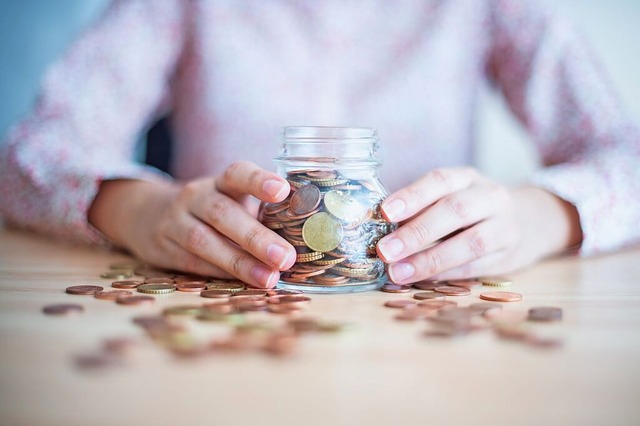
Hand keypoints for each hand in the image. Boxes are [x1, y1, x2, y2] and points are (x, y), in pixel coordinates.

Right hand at [88, 161, 296, 287]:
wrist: (149, 215)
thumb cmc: (212, 210)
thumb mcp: (232, 200)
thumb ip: (262, 212)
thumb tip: (309, 237)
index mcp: (221, 182)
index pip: (238, 174)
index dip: (259, 181)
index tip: (283, 191)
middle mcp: (197, 197)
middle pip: (223, 213)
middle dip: (256, 237)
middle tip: (286, 257)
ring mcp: (177, 222)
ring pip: (205, 242)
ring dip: (240, 262)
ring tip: (270, 278)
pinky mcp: (165, 249)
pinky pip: (195, 263)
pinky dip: (221, 275)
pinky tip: (245, 285)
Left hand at [376, 167, 581, 283]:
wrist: (532, 219)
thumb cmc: (473, 207)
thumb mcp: (452, 195)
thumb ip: (421, 208)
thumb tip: (376, 227)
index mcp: (468, 178)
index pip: (440, 181)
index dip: (412, 195)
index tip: (385, 211)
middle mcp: (490, 197)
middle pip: (455, 211)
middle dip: (417, 232)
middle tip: (385, 250)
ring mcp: (505, 226)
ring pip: (470, 242)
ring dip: (430, 259)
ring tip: (398, 272)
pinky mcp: (510, 255)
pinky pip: (476, 266)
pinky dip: (447, 274)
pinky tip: (422, 279)